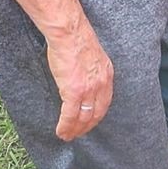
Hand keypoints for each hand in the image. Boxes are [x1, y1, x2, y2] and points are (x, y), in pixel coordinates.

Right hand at [46, 15, 114, 140]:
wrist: (69, 32)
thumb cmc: (76, 38)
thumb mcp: (92, 56)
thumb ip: (91, 70)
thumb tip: (82, 79)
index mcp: (106, 74)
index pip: (104, 102)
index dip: (96, 115)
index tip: (89, 121)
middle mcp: (101, 84)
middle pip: (96, 113)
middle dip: (86, 126)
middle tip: (78, 133)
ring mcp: (88, 89)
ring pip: (83, 117)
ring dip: (74, 130)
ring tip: (67, 136)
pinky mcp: (74, 91)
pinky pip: (70, 115)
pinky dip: (65, 126)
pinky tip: (61, 131)